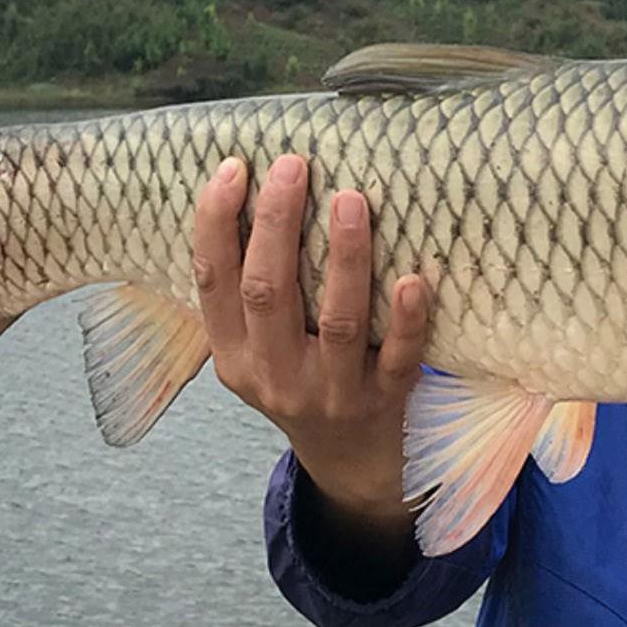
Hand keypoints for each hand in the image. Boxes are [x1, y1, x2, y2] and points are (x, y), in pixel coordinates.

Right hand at [191, 153, 429, 525]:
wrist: (350, 461)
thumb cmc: (301, 378)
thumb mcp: (257, 348)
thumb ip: (250, 291)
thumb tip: (254, 186)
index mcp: (233, 356)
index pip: (212, 282)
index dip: (215, 224)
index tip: (234, 168)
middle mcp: (275, 376)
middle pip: (268, 293)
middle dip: (276, 225)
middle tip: (293, 166)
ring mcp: (331, 392)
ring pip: (337, 322)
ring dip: (345, 259)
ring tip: (351, 199)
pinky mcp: (385, 400)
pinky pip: (398, 358)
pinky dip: (406, 320)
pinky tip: (414, 278)